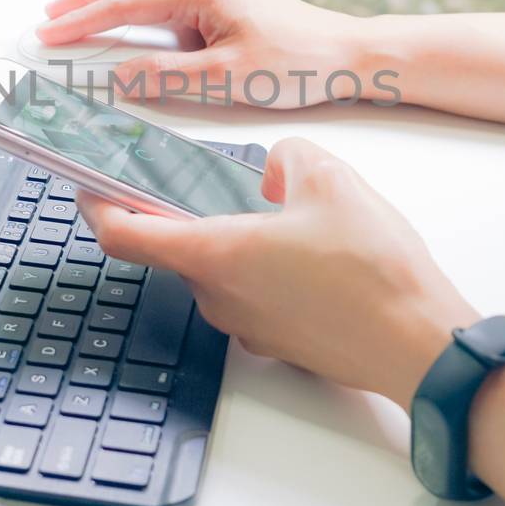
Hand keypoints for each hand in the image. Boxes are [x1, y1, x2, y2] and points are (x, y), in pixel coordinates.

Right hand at [37, 0, 381, 107]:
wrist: (350, 54)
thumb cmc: (298, 64)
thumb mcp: (226, 80)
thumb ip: (166, 77)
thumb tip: (117, 77)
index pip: (123, 4)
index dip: (80, 22)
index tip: (48, 35)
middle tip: (50, 18)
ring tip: (81, 13)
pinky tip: (137, 17)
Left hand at [79, 138, 478, 409]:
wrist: (419, 345)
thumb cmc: (375, 273)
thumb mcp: (330, 180)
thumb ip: (286, 160)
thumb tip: (274, 171)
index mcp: (215, 254)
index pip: (125, 234)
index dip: (96, 207)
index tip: (86, 189)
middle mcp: (219, 297)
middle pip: (180, 249)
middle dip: (197, 215)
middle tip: (230, 188)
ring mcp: (247, 327)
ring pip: (222, 272)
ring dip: (241, 244)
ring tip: (298, 221)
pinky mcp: (278, 344)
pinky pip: (256, 297)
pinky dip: (270, 273)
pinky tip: (317, 257)